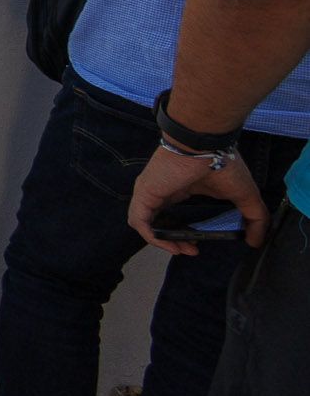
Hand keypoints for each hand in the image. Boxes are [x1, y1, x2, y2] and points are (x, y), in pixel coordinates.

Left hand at [129, 142, 267, 255]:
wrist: (205, 144)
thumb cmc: (223, 164)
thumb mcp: (245, 195)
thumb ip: (254, 219)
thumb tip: (257, 242)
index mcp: (180, 189)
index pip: (174, 215)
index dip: (184, 233)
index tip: (201, 244)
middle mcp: (162, 191)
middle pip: (160, 222)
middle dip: (175, 241)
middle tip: (193, 251)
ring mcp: (150, 192)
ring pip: (147, 224)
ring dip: (164, 241)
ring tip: (184, 250)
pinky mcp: (144, 194)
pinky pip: (139, 221)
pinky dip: (153, 237)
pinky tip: (171, 246)